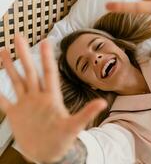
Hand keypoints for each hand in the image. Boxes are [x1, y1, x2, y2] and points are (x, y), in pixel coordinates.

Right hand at [0, 35, 106, 162]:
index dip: (46, 57)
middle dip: (23, 54)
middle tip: (18, 36)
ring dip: (10, 66)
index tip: (46, 41)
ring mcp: (26, 104)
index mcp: (50, 97)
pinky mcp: (16, 115)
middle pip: (30, 71)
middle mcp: (37, 97)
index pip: (48, 72)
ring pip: (17, 81)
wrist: (50, 154)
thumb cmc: (63, 140)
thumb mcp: (74, 126)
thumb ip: (86, 113)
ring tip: (3, 51)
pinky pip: (5, 101)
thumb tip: (102, 103)